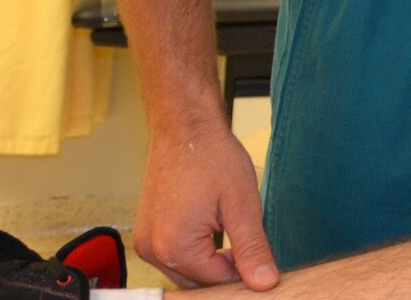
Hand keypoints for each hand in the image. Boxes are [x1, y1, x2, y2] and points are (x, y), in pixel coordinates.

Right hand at [134, 117, 279, 289]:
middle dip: (226, 268)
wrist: (185, 127)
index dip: (244, 272)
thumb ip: (252, 248)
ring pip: (186, 270)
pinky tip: (213, 227)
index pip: (217, 283)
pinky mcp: (147, 232)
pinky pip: (174, 254)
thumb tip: (265, 283)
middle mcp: (152, 251)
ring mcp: (146, 242)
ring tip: (230, 227)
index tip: (261, 255)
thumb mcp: (242, 204)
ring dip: (211, 259)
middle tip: (248, 240)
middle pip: (198, 281)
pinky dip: (196, 249)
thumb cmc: (212, 157)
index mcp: (175, 248)